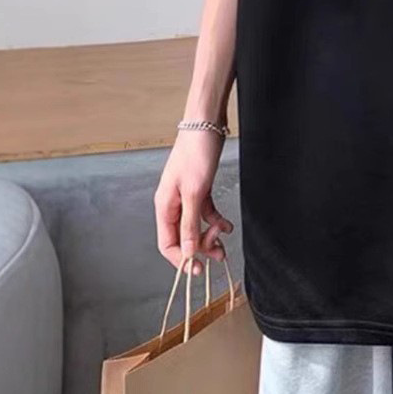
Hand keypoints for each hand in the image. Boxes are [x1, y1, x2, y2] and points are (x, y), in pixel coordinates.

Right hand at [154, 128, 233, 274]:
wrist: (206, 124)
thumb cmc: (196, 153)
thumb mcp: (195, 192)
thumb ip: (190, 223)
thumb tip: (186, 253)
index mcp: (164, 206)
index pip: (167, 243)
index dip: (181, 259)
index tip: (198, 270)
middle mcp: (172, 203)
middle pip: (182, 237)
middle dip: (200, 247)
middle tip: (219, 252)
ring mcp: (186, 196)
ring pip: (195, 226)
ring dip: (209, 236)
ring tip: (225, 241)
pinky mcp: (199, 188)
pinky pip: (205, 212)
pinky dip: (216, 219)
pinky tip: (227, 225)